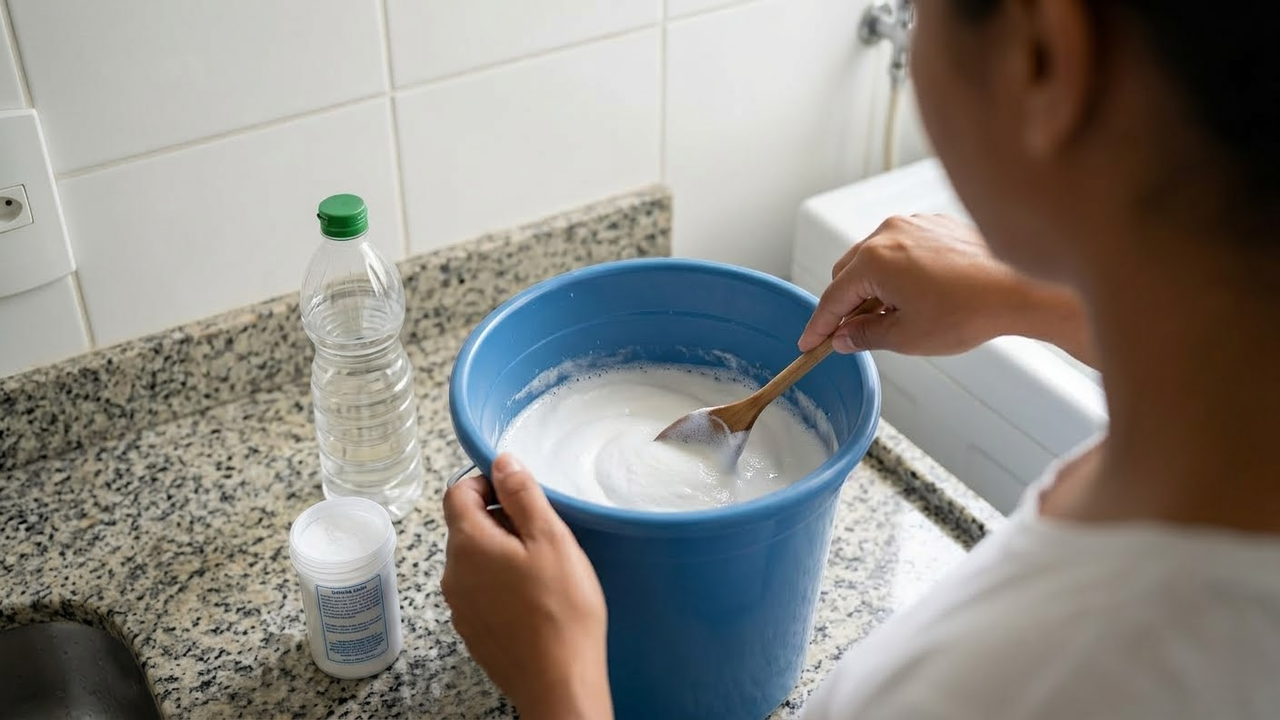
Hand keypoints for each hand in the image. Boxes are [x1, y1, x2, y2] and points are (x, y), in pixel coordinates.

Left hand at [442, 454, 611, 719]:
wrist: (559, 681)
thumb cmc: (561, 609)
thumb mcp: (551, 539)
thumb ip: (523, 494)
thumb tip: (502, 460)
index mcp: (469, 543)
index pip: (457, 493)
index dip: (486, 483)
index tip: (518, 493)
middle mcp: (453, 573)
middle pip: (465, 527)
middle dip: (498, 519)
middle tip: (540, 533)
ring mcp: (460, 606)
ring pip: (472, 561)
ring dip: (499, 553)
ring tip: (540, 568)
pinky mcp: (472, 631)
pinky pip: (479, 592)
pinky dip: (499, 584)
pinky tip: (533, 599)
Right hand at [797, 214, 1093, 363]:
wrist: (1020, 288)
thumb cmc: (969, 311)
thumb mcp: (907, 336)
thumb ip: (865, 336)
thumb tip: (844, 337)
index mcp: (874, 260)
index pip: (832, 297)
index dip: (818, 325)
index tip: (809, 341)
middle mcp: (888, 233)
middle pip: (848, 272)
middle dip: (846, 304)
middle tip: (852, 334)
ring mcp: (913, 225)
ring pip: (874, 258)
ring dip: (873, 287)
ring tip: (894, 317)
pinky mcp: (935, 225)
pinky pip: (901, 247)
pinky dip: (897, 271)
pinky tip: (917, 296)